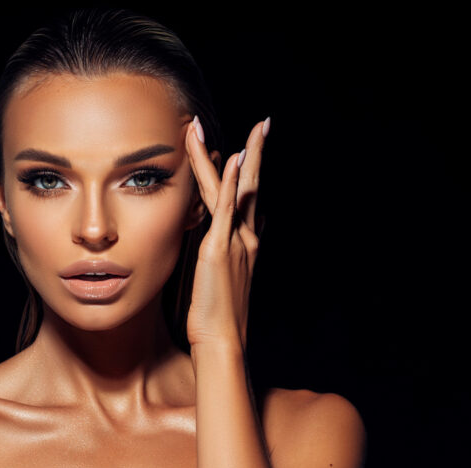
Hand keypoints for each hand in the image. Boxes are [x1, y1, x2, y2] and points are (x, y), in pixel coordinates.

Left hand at [184, 116, 268, 349]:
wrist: (223, 339)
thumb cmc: (219, 315)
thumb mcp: (228, 279)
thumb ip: (230, 254)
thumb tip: (232, 237)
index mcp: (246, 242)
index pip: (248, 198)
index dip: (248, 171)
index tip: (249, 149)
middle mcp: (246, 236)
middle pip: (250, 185)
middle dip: (255, 151)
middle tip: (262, 124)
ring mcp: (235, 240)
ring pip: (230, 188)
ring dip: (226, 155)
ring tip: (208, 128)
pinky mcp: (220, 248)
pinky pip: (225, 208)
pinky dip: (229, 182)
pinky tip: (232, 157)